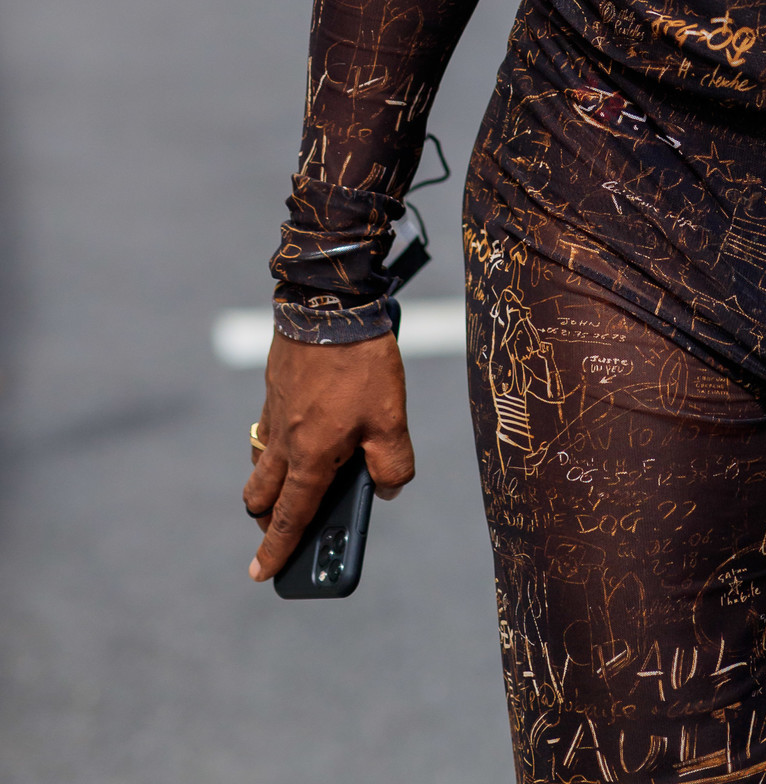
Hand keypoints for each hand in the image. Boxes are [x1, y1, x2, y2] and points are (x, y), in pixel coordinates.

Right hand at [243, 328, 413, 580]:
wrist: (328, 304)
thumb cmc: (361, 364)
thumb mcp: (390, 418)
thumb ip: (392, 463)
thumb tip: (387, 490)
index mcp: (312, 457)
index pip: (290, 517)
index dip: (277, 550)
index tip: (260, 574)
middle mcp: (285, 441)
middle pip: (262, 496)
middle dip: (266, 520)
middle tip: (276, 529)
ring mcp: (274, 413)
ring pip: (260, 462)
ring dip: (266, 482)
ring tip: (289, 483)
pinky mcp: (274, 388)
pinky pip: (266, 430)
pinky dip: (274, 445)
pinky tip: (299, 430)